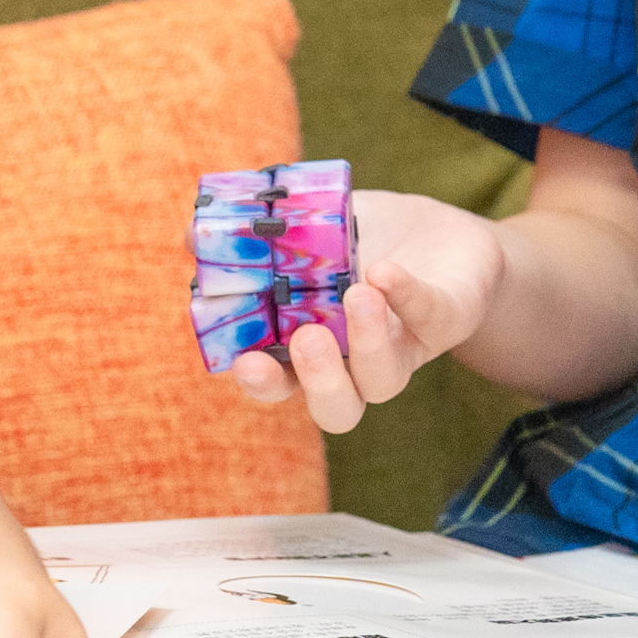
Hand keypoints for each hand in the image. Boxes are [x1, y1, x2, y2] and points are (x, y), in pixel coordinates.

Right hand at [221, 187, 503, 436]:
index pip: (279, 383)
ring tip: (356, 293)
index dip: (260, 383)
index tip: (245, 362)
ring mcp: (403, 349)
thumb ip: (254, 234)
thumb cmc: (366, 240)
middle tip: (307, 339)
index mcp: (311, 346)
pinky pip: (429, 320)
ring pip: (385, 381)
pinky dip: (407, 297)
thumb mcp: (309, 229)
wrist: (447, 236)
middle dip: (317, 381)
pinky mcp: (447, 322)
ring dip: (367, 342)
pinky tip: (385, 272)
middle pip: (336, 408)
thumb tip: (190, 234)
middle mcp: (355, 362)